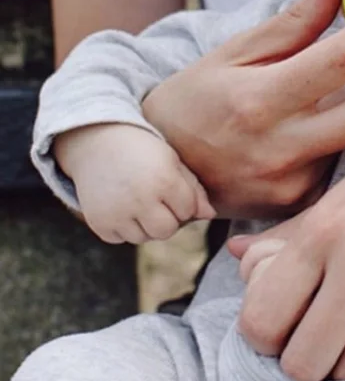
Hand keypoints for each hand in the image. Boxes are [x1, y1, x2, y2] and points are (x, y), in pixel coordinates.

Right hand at [54, 123, 215, 243]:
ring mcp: (117, 214)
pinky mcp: (99, 224)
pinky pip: (120, 239)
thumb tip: (210, 215)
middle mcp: (141, 200)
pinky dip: (124, 227)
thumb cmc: (143, 150)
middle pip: (167, 231)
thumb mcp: (172, 161)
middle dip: (168, 218)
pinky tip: (122, 205)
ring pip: (144, 237)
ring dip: (146, 224)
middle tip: (158, 200)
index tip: (173, 188)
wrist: (98, 142)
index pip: (188, 211)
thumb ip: (194, 189)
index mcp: (164, 180)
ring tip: (139, 200)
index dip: (184, 201)